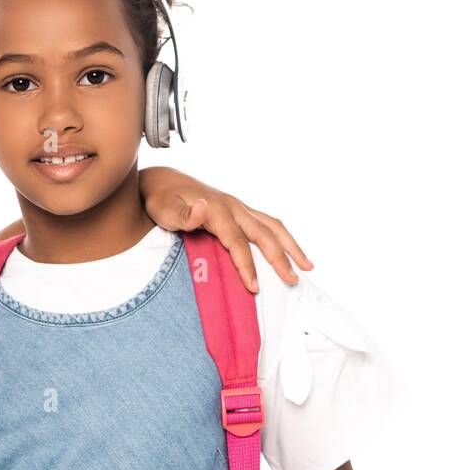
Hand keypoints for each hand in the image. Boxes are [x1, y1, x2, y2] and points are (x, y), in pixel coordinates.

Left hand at [137, 165, 312, 292]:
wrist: (162, 181)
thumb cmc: (161, 201)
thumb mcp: (165, 209)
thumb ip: (184, 214)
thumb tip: (202, 208)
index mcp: (217, 211)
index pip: (237, 243)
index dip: (246, 265)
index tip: (254, 287)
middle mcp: (233, 207)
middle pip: (264, 234)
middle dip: (280, 259)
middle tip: (293, 281)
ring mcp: (238, 207)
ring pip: (272, 226)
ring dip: (291, 246)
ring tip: (308, 267)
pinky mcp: (239, 210)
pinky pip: (267, 224)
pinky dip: (281, 238)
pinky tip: (289, 251)